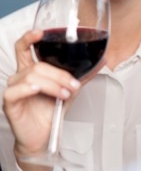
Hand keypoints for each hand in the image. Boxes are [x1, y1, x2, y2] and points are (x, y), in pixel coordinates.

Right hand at [3, 30, 81, 163]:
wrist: (42, 138)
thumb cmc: (50, 112)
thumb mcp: (69, 90)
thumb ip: (82, 75)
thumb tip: (101, 61)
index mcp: (32, 70)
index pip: (24, 48)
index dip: (30, 37)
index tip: (41, 32)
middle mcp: (20, 76)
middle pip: (36, 64)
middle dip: (59, 74)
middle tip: (73, 85)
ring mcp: (13, 88)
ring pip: (32, 76)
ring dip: (53, 84)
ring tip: (65, 94)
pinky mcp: (9, 102)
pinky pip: (15, 90)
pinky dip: (28, 88)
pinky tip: (38, 90)